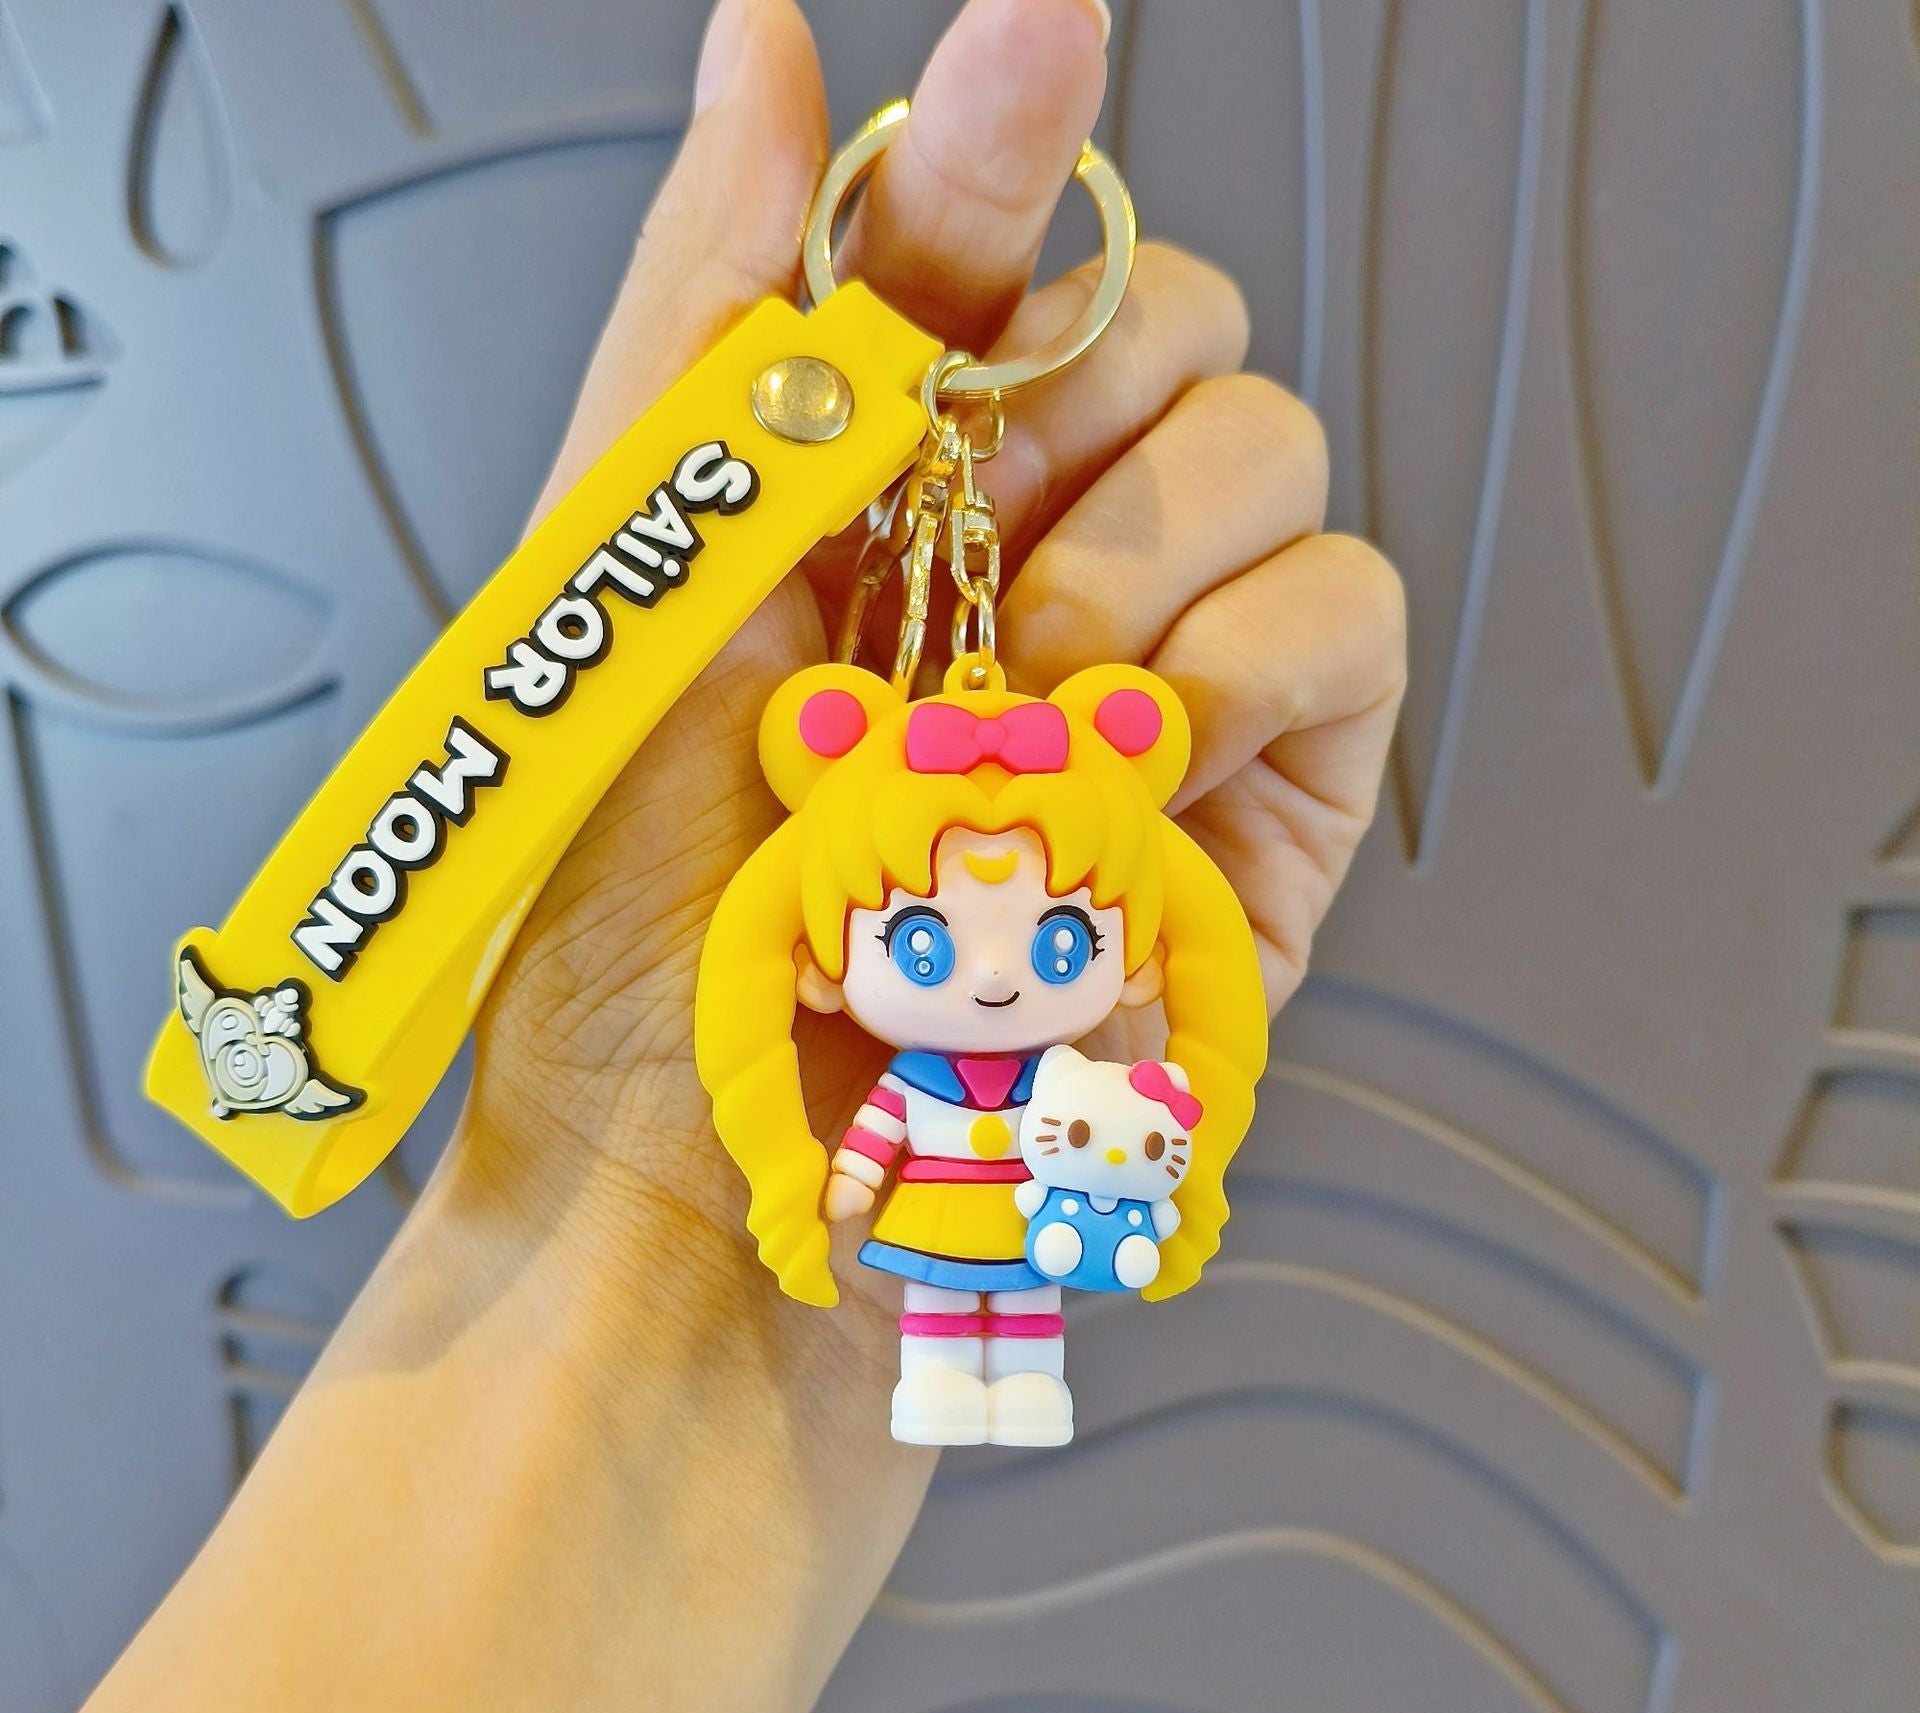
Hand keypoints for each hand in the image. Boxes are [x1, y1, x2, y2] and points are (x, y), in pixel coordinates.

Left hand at [432, 0, 1404, 1435]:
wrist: (710, 1203)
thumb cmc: (631, 929)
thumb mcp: (635, 593)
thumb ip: (724, 312)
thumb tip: (771, 41)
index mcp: (877, 492)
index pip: (994, 245)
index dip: (1014, 144)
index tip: (1038, 30)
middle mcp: (1026, 562)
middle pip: (1174, 328)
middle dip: (1073, 411)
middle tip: (946, 569)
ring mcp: (1159, 683)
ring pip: (1279, 458)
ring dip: (1145, 553)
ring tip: (1019, 713)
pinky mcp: (1268, 812)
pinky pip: (1353, 626)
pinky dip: (1257, 662)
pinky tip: (1142, 756)